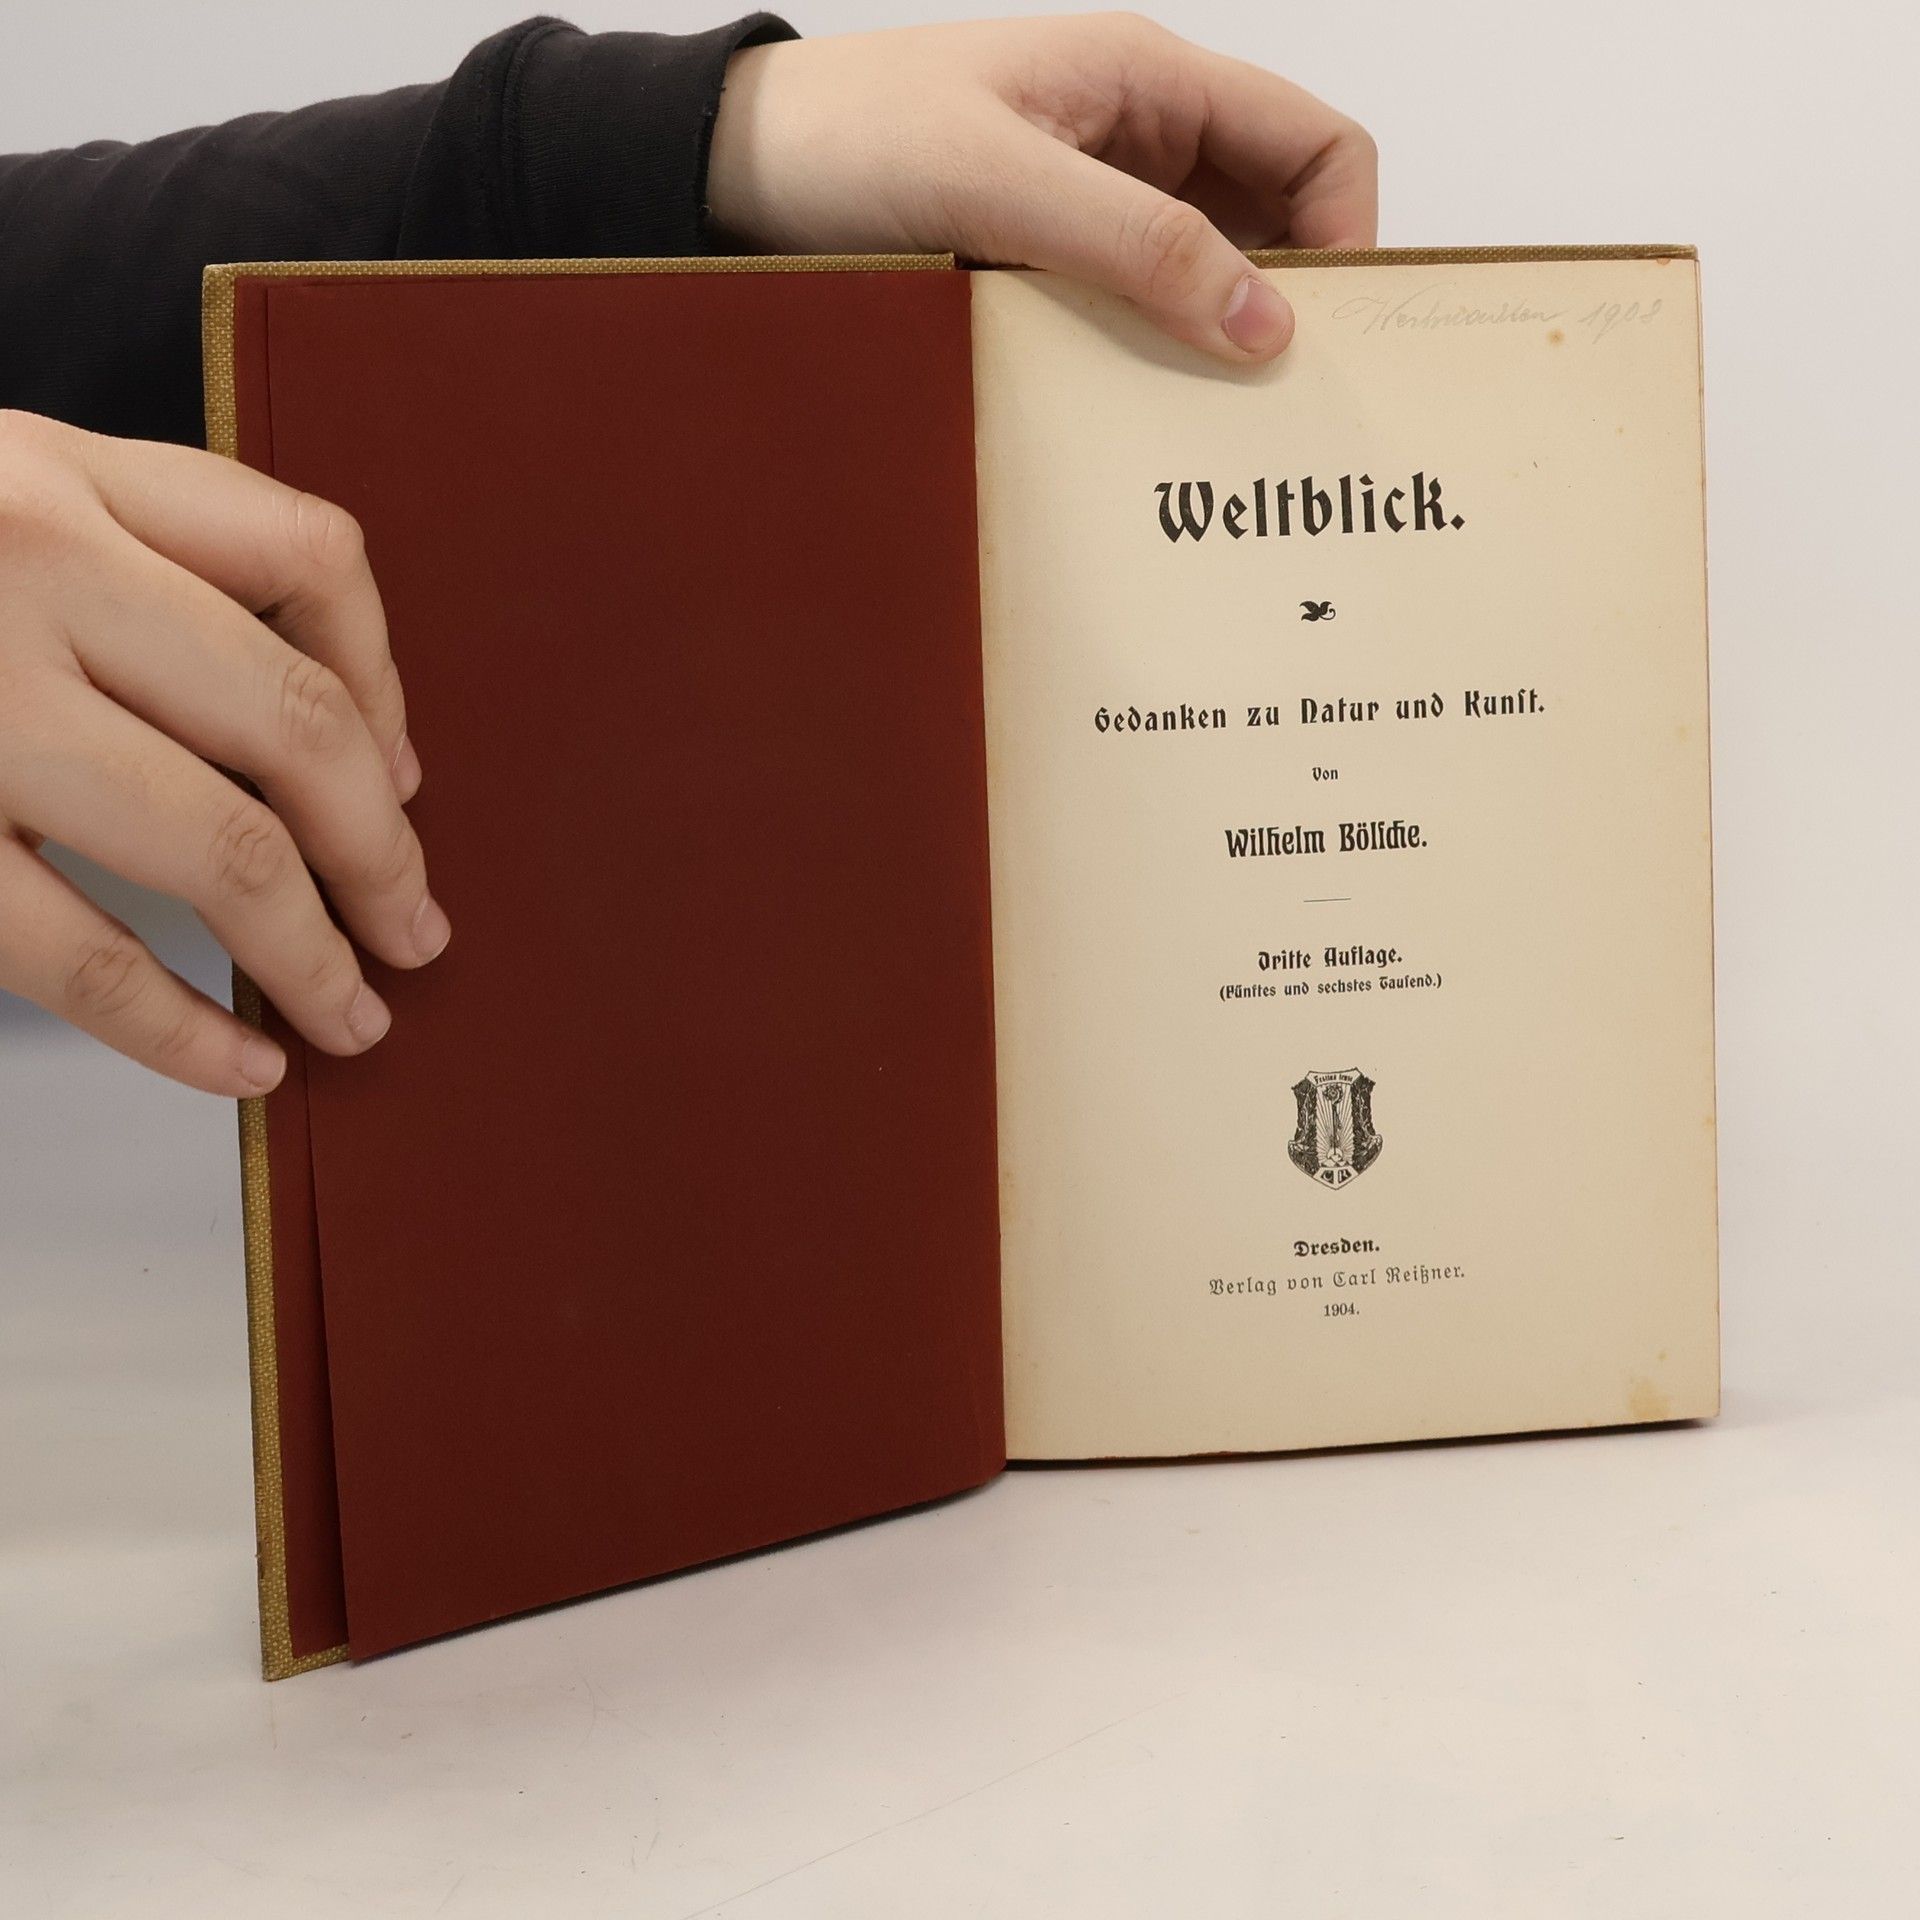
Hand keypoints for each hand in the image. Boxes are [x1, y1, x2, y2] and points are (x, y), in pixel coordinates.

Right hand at [0, 411, 448, 1095]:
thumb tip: (349, 737)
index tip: (408, 782)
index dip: (390, 686)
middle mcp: (25, 566)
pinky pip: (77, 950)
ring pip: (219, 847)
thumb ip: (138, 563)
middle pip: (297, 725)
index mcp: (60, 475)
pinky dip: (181, 1027)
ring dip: (314, 955)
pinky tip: (241, 1066)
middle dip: (383, 855)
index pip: (312, 558)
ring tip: (356, 1017)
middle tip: (419, 934)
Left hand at [708, 12, 1377, 361]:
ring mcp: (1093, 200)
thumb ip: (1139, 244)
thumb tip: (1263, 321)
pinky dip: (1147, 355)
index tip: (1323, 336)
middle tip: (1278, 406)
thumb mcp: (1003, 185)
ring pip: (1202, 273)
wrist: (734, 170)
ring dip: (1212, 340)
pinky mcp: (1046, 258)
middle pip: (1271, 218)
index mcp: (1149, 80)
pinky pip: (1130, 307)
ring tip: (1208, 424)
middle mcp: (1138, 138)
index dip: (1346, 233)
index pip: (1314, 142)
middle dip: (1286, 303)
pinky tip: (1134, 409)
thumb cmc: (851, 138)